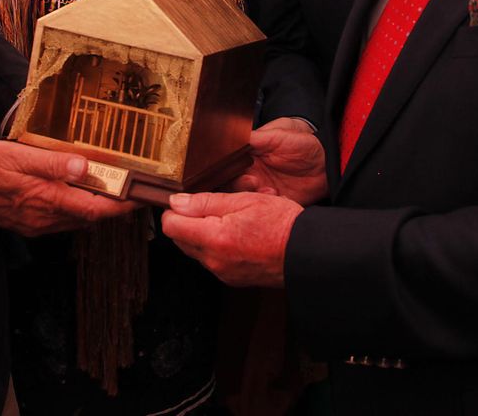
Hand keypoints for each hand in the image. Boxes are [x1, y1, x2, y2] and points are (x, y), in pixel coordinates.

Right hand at [0, 140, 133, 237]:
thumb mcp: (17, 156)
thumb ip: (53, 163)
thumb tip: (85, 166)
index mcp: (46, 199)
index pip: (96, 209)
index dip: (122, 205)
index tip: (141, 196)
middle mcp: (45, 217)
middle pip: (90, 216)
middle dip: (114, 205)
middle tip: (132, 187)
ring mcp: (36, 224)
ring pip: (76, 219)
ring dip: (95, 207)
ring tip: (110, 187)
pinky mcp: (27, 223)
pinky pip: (60, 219)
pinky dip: (76, 207)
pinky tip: (75, 192)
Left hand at [161, 191, 299, 287]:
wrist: (307, 253)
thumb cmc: (282, 223)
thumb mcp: (244, 200)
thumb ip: (206, 201)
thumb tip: (177, 201)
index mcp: (214, 238)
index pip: (171, 226)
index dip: (174, 209)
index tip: (184, 199)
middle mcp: (214, 260)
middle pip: (180, 239)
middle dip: (187, 221)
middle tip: (209, 205)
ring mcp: (222, 272)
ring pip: (195, 250)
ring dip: (201, 234)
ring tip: (227, 218)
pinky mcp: (231, 279)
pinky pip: (211, 260)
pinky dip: (215, 246)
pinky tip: (235, 234)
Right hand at [233, 117, 326, 204]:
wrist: (326, 161)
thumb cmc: (302, 143)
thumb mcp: (279, 135)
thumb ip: (256, 138)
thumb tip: (235, 138)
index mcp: (249, 157)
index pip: (230, 165)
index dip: (229, 169)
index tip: (238, 170)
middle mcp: (252, 174)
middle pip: (233, 184)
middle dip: (240, 185)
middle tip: (253, 181)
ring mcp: (263, 189)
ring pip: (246, 198)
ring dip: (253, 196)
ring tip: (268, 190)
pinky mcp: (275, 202)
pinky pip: (264, 209)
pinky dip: (268, 205)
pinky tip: (278, 196)